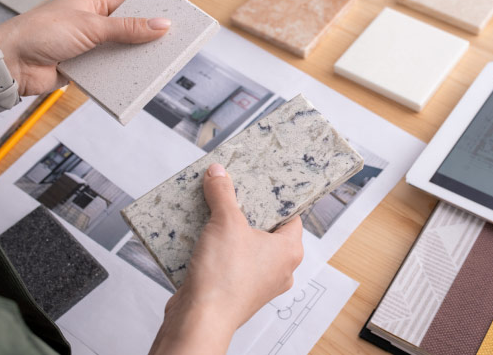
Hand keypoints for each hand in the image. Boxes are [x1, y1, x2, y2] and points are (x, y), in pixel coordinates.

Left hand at [0, 0, 170, 95]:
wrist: (11, 63)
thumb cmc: (42, 32)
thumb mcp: (91, 26)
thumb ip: (128, 28)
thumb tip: (161, 24)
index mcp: (92, 5)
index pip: (129, 9)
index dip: (149, 17)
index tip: (171, 25)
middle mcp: (90, 25)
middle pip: (127, 34)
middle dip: (144, 43)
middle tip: (169, 50)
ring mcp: (87, 48)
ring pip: (119, 55)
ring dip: (131, 62)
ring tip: (156, 68)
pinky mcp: (83, 68)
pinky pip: (108, 73)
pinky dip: (118, 77)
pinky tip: (133, 81)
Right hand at [150, 163, 303, 353]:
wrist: (200, 319)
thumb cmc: (225, 280)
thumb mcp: (226, 222)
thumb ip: (223, 193)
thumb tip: (219, 173)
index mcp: (289, 251)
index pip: (292, 216)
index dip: (277, 199)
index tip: (263, 184)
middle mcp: (279, 269)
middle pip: (266, 230)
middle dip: (247, 212)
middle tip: (234, 193)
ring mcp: (257, 282)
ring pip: (245, 247)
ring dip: (229, 231)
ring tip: (214, 211)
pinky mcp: (235, 290)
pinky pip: (229, 262)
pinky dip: (217, 250)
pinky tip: (201, 236)